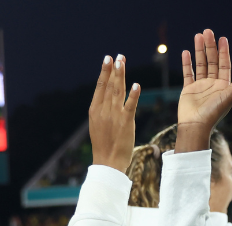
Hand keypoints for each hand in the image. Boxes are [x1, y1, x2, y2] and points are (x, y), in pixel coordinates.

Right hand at [88, 54, 140, 171]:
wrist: (108, 163)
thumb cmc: (104, 146)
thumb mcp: (98, 125)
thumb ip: (102, 111)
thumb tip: (105, 98)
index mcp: (95, 110)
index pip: (100, 87)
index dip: (105, 72)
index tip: (108, 59)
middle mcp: (103, 111)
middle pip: (109, 86)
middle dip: (114, 69)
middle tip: (119, 56)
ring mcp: (114, 116)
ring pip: (118, 92)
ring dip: (121, 76)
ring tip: (123, 62)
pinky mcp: (126, 123)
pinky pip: (130, 106)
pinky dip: (133, 95)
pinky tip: (136, 85)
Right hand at [176, 29, 231, 152]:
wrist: (196, 125)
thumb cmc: (214, 113)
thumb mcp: (230, 97)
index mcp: (224, 85)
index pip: (224, 64)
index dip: (224, 51)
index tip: (222, 38)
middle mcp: (213, 84)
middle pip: (212, 61)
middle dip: (210, 46)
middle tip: (207, 32)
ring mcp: (201, 86)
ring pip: (200, 64)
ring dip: (199, 50)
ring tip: (197, 36)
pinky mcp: (189, 89)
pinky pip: (188, 73)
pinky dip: (187, 63)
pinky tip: (186, 52)